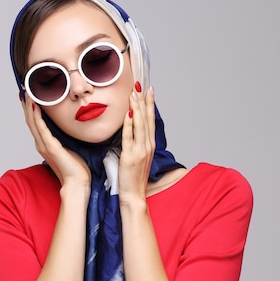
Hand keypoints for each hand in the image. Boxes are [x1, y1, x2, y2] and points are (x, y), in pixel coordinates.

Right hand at [22, 98, 90, 188]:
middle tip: (26, 87)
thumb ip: (66, 138)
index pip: (35, 122)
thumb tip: (71, 127)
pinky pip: (41, 128)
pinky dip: (37, 116)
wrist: (77, 183)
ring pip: (32, 121)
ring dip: (29, 105)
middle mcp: (41, 143)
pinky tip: (35, 105)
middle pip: (30, 119)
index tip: (30, 94)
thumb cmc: (76, 168)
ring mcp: (44, 145)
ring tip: (28, 91)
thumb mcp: (70, 148)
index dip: (31, 108)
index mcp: (45, 144)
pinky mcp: (50, 147)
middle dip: (27, 103)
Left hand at [118, 84, 155, 202]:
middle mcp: (147, 146)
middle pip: (147, 119)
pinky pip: (129, 137)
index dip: (150, 104)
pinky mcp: (130, 157)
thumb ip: (136, 143)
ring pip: (139, 125)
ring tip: (134, 93)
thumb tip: (131, 128)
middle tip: (141, 84)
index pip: (150, 120)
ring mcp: (140, 151)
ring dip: (137, 108)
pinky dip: (129, 124)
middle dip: (144, 100)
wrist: (133, 196)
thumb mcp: (138, 157)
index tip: (149, 89)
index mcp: (150, 145)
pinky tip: (129, 113)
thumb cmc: (133, 178)